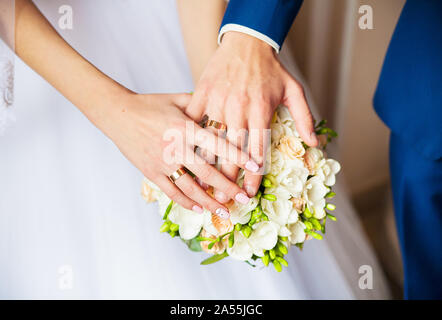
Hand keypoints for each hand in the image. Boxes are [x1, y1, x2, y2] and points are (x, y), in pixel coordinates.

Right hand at [97, 92, 258, 217]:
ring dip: (209, 202)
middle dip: (228, 187)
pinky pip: (171, 191)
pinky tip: (199, 208)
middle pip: (207, 172)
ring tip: (225, 212)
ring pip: (190, 187)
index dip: (237, 157)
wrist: (118, 113)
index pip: (217, 145)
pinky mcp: (151, 172)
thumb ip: (202, 104)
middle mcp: (176, 147)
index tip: (254, 167)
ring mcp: (162, 162)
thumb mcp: (178, 99)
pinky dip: (186, 201)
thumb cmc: (151, 104)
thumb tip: (224, 106)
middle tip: (245, 199)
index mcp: (185, 127)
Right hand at [186, 32, 317, 201]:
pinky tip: (186, 156)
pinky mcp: (201, 93)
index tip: (249, 194)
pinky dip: (190, 138)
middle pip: (232, 152)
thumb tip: (313, 143)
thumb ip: (304, 117)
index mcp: (260, 111)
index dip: (253, 175)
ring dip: (207, 165)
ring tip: (204, 187)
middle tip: (225, 200)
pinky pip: (193, 119)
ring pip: (210, 140)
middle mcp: (238, 109)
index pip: (257, 150)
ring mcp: (217, 102)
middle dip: (228, 179)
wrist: (247, 41)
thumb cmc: (271, 68)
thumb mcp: (294, 90)